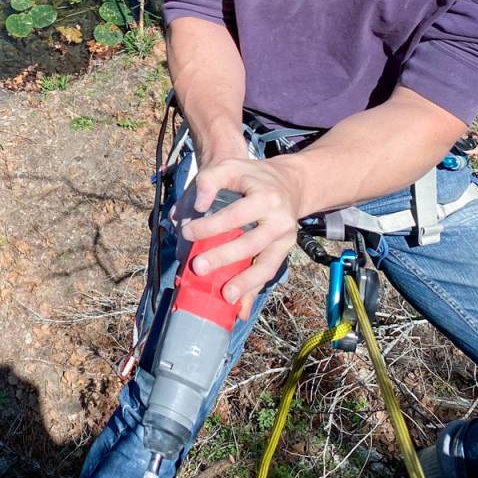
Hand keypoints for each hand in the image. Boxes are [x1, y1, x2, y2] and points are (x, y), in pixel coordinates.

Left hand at [177, 157, 305, 317]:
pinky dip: (254, 293)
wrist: (290, 184)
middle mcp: (280, 221)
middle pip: (251, 244)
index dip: (211, 226)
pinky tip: (239, 310)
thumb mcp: (231, 167)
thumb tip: (197, 205)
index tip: (187, 232)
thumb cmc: (253, 177)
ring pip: (266, 266)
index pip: (236, 215)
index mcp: (266, 199)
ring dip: (245, 284)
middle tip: (198, 267)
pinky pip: (268, 274)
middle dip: (224, 258)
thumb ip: (210, 179)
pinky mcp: (283, 253)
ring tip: (224, 296)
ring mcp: (285, 240)